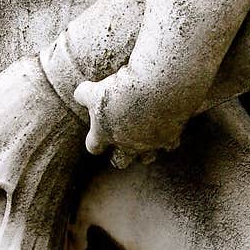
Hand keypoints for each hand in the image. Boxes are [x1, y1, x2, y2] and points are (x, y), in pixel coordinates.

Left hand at [74, 64, 195, 168]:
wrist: (157, 87)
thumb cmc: (122, 88)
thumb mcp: (95, 89)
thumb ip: (83, 94)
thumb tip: (79, 94)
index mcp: (104, 134)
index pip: (93, 147)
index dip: (94, 141)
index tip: (97, 134)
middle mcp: (126, 145)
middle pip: (120, 161)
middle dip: (120, 155)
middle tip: (121, 142)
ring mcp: (148, 144)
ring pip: (147, 158)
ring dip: (145, 150)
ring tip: (146, 139)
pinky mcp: (169, 137)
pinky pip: (170, 145)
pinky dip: (169, 137)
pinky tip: (169, 126)